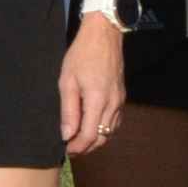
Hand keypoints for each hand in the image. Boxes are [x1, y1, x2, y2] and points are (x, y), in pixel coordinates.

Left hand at [60, 17, 126, 154]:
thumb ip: (68, 110)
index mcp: (98, 100)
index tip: (65, 150)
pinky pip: (115, 121)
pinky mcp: (122, 97)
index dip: (77, 147)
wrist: (104, 36)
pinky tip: (92, 127)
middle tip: (70, 149)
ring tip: (78, 140)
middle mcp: (113, 104)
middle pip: (102, 137)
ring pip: (110, 131)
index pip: (89, 135)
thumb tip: (66, 134)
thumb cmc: (81, 55)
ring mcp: (120, 101)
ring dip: (95, 140)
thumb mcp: (67, 81)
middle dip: (86, 147)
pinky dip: (104, 130)